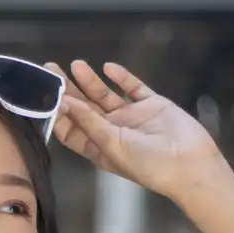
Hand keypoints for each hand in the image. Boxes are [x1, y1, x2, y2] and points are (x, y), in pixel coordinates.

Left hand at [48, 59, 233, 232]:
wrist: (191, 165)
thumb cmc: (150, 167)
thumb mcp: (112, 146)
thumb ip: (89, 122)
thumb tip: (64, 103)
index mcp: (100, 148)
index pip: (71, 129)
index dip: (57, 113)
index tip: (42, 94)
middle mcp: (113, 132)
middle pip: (84, 108)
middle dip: (67, 90)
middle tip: (51, 69)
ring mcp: (133, 118)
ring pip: (105, 95)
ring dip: (91, 81)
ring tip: (76, 65)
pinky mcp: (152, 105)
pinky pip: (134, 87)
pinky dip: (122, 77)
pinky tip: (109, 68)